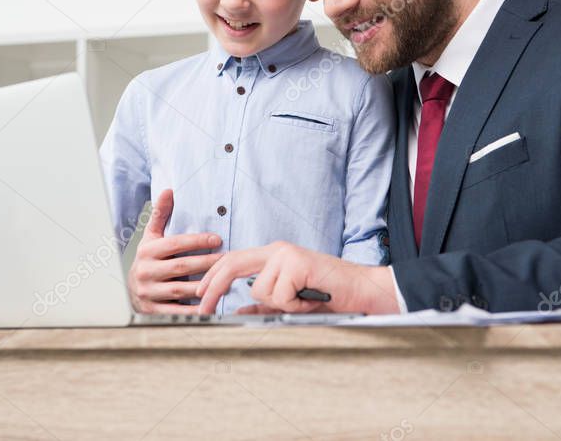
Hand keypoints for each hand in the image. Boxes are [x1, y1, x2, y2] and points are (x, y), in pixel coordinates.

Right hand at [127, 189, 222, 313]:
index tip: (218, 239)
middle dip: (207, 262)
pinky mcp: (152, 310)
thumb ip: (160, 214)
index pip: (175, 243)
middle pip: (181, 266)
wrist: (130, 290)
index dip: (198, 241)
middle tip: (227, 259)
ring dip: (205, 285)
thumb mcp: (151, 237)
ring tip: (224, 279)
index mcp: (146, 251)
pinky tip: (211, 304)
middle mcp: (145, 271)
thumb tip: (169, 190)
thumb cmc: (148, 259)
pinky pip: (176, 310)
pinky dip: (194, 309)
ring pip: (181, 289)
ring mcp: (147, 292)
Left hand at [195, 241, 398, 314]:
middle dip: (213, 287)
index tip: (198, 296)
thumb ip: (265, 303)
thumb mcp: (291, 300)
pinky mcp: (297, 262)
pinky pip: (280, 295)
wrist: (362, 290)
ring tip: (304, 300)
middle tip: (201, 309)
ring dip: (280, 304)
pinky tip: (312, 298)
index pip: (233, 260)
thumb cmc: (329, 295)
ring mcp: (287, 254)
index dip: (212, 276)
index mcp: (273, 255)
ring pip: (260, 289)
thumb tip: (238, 308)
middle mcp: (277, 250)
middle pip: (233, 264)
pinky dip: (294, 305)